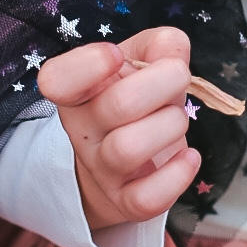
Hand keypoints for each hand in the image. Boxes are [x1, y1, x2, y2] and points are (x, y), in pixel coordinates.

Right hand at [37, 26, 200, 232]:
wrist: (128, 164)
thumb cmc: (137, 102)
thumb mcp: (142, 63)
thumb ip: (159, 45)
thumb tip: (172, 51)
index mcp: (78, 92)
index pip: (57, 79)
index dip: (89, 63)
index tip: (117, 55)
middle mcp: (83, 131)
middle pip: (118, 104)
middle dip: (164, 82)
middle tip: (177, 78)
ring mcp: (102, 169)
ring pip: (129, 149)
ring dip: (170, 125)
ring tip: (177, 119)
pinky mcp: (125, 201)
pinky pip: (146, 199)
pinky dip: (178, 175)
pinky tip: (189, 156)